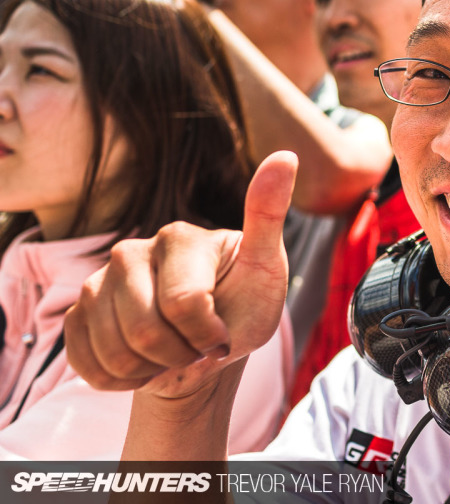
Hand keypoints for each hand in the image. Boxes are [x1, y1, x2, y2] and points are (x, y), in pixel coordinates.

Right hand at [64, 151, 296, 399]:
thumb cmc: (243, 304)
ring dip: (152, 369)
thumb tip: (285, 155)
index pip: (186, 305)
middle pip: (146, 331)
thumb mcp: (266, 266)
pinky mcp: (77, 313)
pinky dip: (119, 379)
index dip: (208, 336)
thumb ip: (269, 215)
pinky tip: (144, 363)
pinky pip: (87, 363)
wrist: (205, 347)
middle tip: (197, 346)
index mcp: (179, 236)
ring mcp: (98, 281)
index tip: (224, 333)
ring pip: (115, 352)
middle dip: (180, 355)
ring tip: (173, 352)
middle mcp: (131, 250)